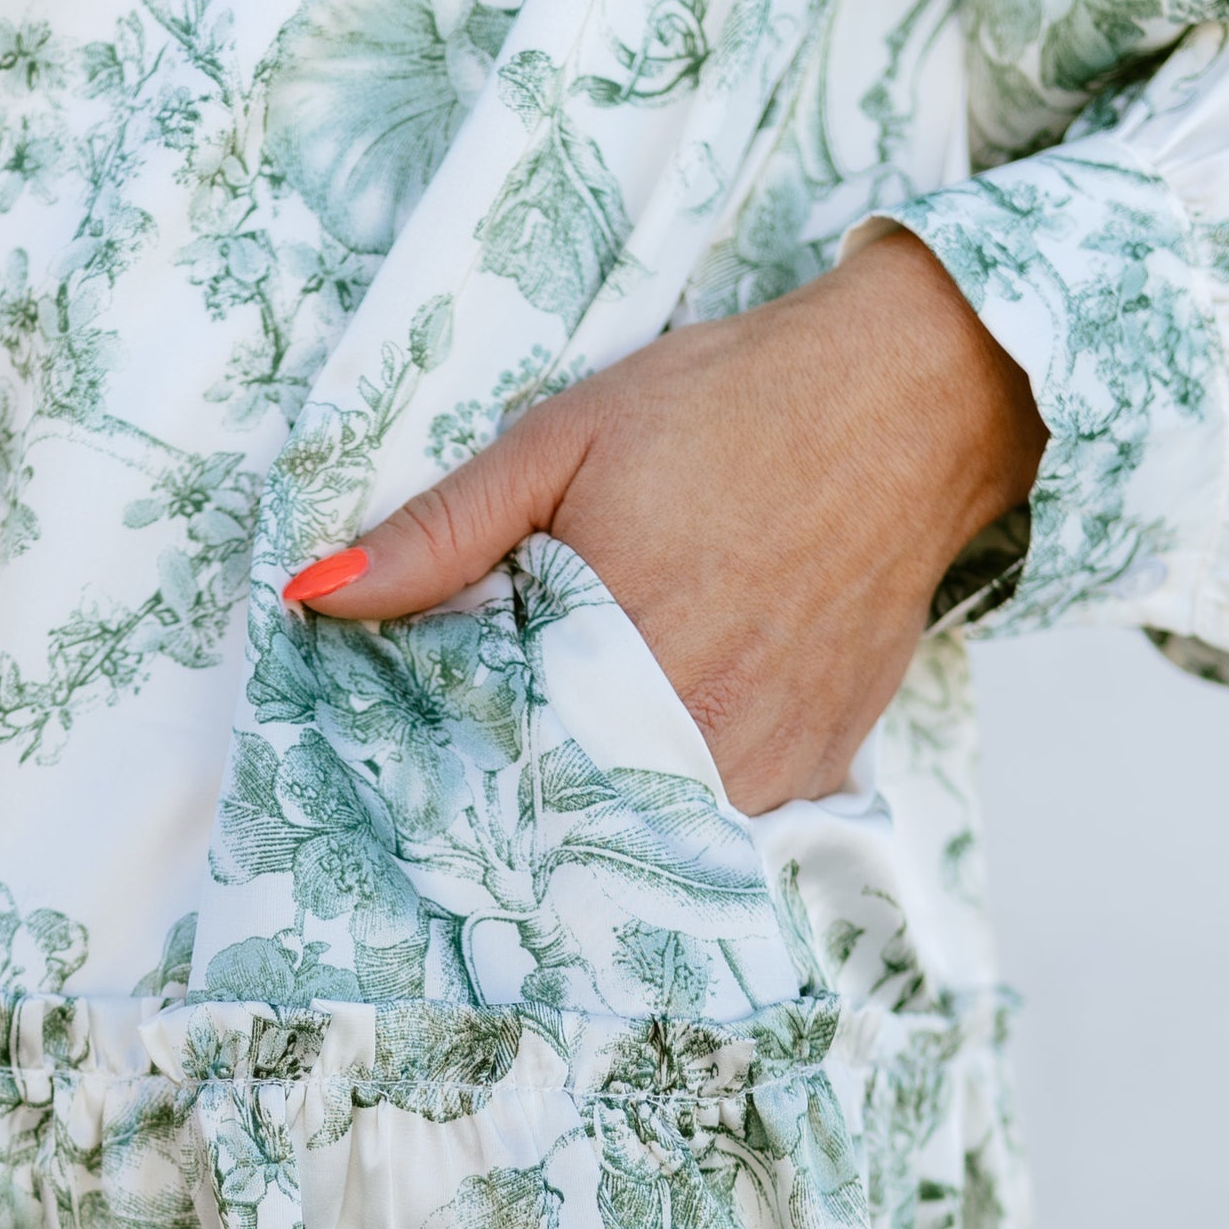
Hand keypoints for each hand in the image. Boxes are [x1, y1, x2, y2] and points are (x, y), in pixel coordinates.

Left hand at [282, 228, 1046, 812]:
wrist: (912, 403)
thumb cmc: (732, 406)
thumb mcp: (562, 441)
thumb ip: (440, 532)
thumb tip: (316, 597)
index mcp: (613, 649)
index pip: (488, 760)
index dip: (445, 760)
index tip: (412, 749)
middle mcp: (694, 728)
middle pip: (564, 809)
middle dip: (518, 787)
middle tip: (489, 745)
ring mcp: (764, 761)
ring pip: (641, 826)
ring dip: (599, 796)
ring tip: (578, 729)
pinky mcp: (817, 769)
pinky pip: (721, 815)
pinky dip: (678, 787)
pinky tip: (662, 726)